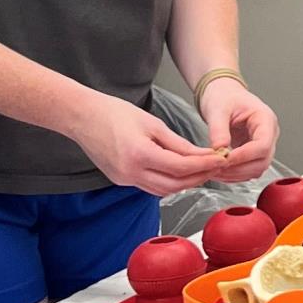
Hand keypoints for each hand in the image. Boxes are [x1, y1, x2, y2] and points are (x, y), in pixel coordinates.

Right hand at [69, 92, 229, 194]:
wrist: (81, 116)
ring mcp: (123, 179)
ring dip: (184, 183)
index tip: (221, 159)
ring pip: (162, 190)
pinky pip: (149, 186)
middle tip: (216, 167)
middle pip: (175, 185)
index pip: (181, 168)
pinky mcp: (120, 180)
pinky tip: (178, 172)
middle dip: (198, 178)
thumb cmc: (113, 112)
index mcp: (140, 154)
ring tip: (201, 170)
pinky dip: (167, 182)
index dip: (204, 165)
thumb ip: (178, 143)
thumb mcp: (152, 124)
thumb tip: (201, 155)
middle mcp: (131, 172)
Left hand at [197, 74, 279, 183]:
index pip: (263, 145)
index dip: (245, 156)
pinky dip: (234, 174)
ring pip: (257, 169)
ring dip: (236, 174)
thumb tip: (219, 149)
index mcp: (265, 119)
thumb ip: (218, 129)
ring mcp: (263, 145)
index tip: (225, 159)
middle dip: (239, 169)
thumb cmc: (224, 97)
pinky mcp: (253, 153)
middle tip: (216, 168)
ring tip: (214, 171)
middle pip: (263, 161)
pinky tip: (219, 170)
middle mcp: (268, 134)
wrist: (223, 95)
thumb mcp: (217, 109)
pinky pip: (248, 169)